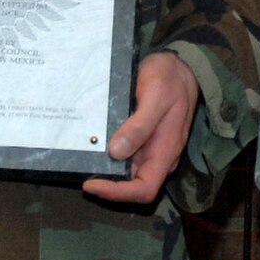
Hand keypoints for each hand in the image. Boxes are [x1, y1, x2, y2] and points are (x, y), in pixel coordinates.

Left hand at [82, 53, 198, 203]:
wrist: (178, 66)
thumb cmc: (170, 78)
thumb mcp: (156, 96)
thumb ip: (139, 125)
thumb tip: (116, 152)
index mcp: (166, 150)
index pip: (145, 189)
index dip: (117, 193)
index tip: (91, 184)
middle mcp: (158, 156)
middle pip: (132, 185)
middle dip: (106, 184)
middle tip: (81, 172)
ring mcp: (150, 149)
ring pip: (126, 172)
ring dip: (105, 171)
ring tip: (83, 160)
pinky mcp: (142, 140)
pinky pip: (125, 156)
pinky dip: (108, 156)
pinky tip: (93, 146)